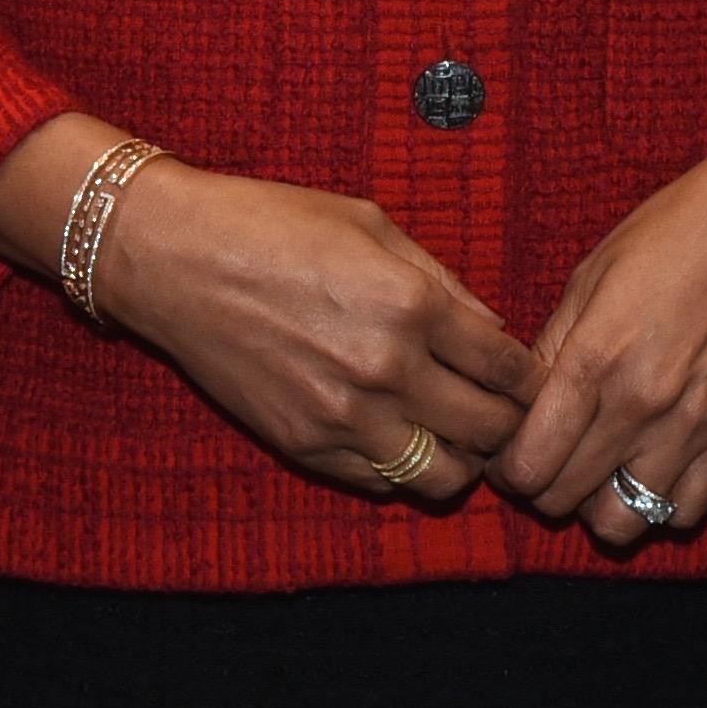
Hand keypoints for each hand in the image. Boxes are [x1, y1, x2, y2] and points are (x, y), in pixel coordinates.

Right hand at [93, 158, 538, 500]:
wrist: (174, 259)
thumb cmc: (273, 224)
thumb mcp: (373, 226)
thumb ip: (443, 282)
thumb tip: (493, 329)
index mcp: (413, 305)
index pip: (510, 370)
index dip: (531, 380)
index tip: (529, 380)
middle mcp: (387, 370)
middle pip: (492, 431)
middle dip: (511, 425)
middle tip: (505, 414)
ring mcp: (344, 417)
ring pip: (445, 476)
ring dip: (462, 459)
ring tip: (454, 435)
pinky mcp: (305, 445)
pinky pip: (382, 483)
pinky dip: (403, 468)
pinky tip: (399, 436)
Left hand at [488, 109, 706, 544]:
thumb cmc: (673, 233)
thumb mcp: (590, 276)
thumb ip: (552, 347)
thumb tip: (520, 404)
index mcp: (593, 358)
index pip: (528, 462)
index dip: (506, 470)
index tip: (509, 455)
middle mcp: (639, 404)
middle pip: (563, 498)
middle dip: (540, 488)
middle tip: (545, 460)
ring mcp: (691, 427)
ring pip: (619, 522)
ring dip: (594, 506)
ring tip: (595, 473)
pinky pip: (682, 512)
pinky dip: (654, 505)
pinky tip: (645, 470)